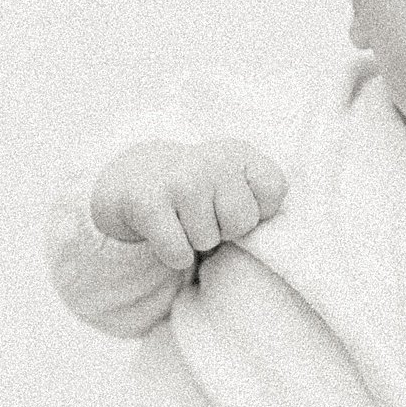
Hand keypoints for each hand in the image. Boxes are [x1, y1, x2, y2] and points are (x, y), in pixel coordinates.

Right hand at [89, 138, 288, 269]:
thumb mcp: (232, 181)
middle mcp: (212, 159)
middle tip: (202, 215)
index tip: (234, 204)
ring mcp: (179, 179)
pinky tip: (163, 231)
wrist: (131, 178)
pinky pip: (178, 254)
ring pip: (207, 240)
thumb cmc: (196, 190)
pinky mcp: (147, 203)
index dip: (258, 210)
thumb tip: (273, 233)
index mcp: (239, 152)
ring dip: (194, 241)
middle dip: (224, 230)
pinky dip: (171, 254)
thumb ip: (261, 198)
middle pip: (242, 222)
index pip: (274, 190)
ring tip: (180, 218)